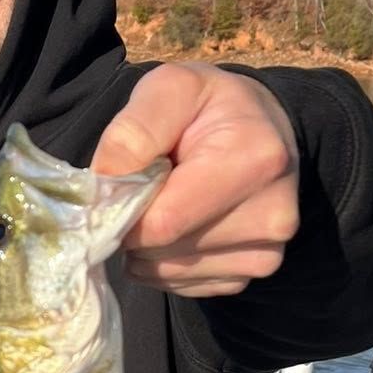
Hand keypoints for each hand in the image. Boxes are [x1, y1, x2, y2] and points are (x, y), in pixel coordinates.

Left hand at [92, 64, 299, 296]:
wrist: (262, 128)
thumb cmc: (210, 105)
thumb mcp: (170, 88)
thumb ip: (134, 130)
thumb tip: (102, 187)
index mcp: (255, 162)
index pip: (163, 221)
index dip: (124, 209)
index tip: (117, 186)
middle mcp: (271, 217)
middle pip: (164, 251)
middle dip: (136, 225)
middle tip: (146, 189)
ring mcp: (264, 254)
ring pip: (168, 273)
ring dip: (147, 246)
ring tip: (166, 202)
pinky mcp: (249, 275)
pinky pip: (181, 285)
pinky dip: (164, 261)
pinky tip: (178, 226)